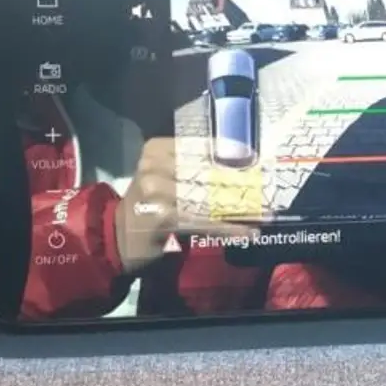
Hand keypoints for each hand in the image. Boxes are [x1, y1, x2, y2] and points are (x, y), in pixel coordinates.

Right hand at [115, 137, 256, 273]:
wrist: (116, 238)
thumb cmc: (149, 205)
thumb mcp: (165, 177)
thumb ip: (195, 168)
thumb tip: (242, 163)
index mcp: (157, 148)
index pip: (204, 148)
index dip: (235, 155)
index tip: (261, 162)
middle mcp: (154, 165)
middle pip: (210, 174)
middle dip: (243, 185)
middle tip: (269, 192)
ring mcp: (156, 191)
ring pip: (211, 200)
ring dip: (242, 211)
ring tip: (266, 215)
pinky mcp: (162, 218)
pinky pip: (204, 223)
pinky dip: (229, 230)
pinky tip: (248, 233)